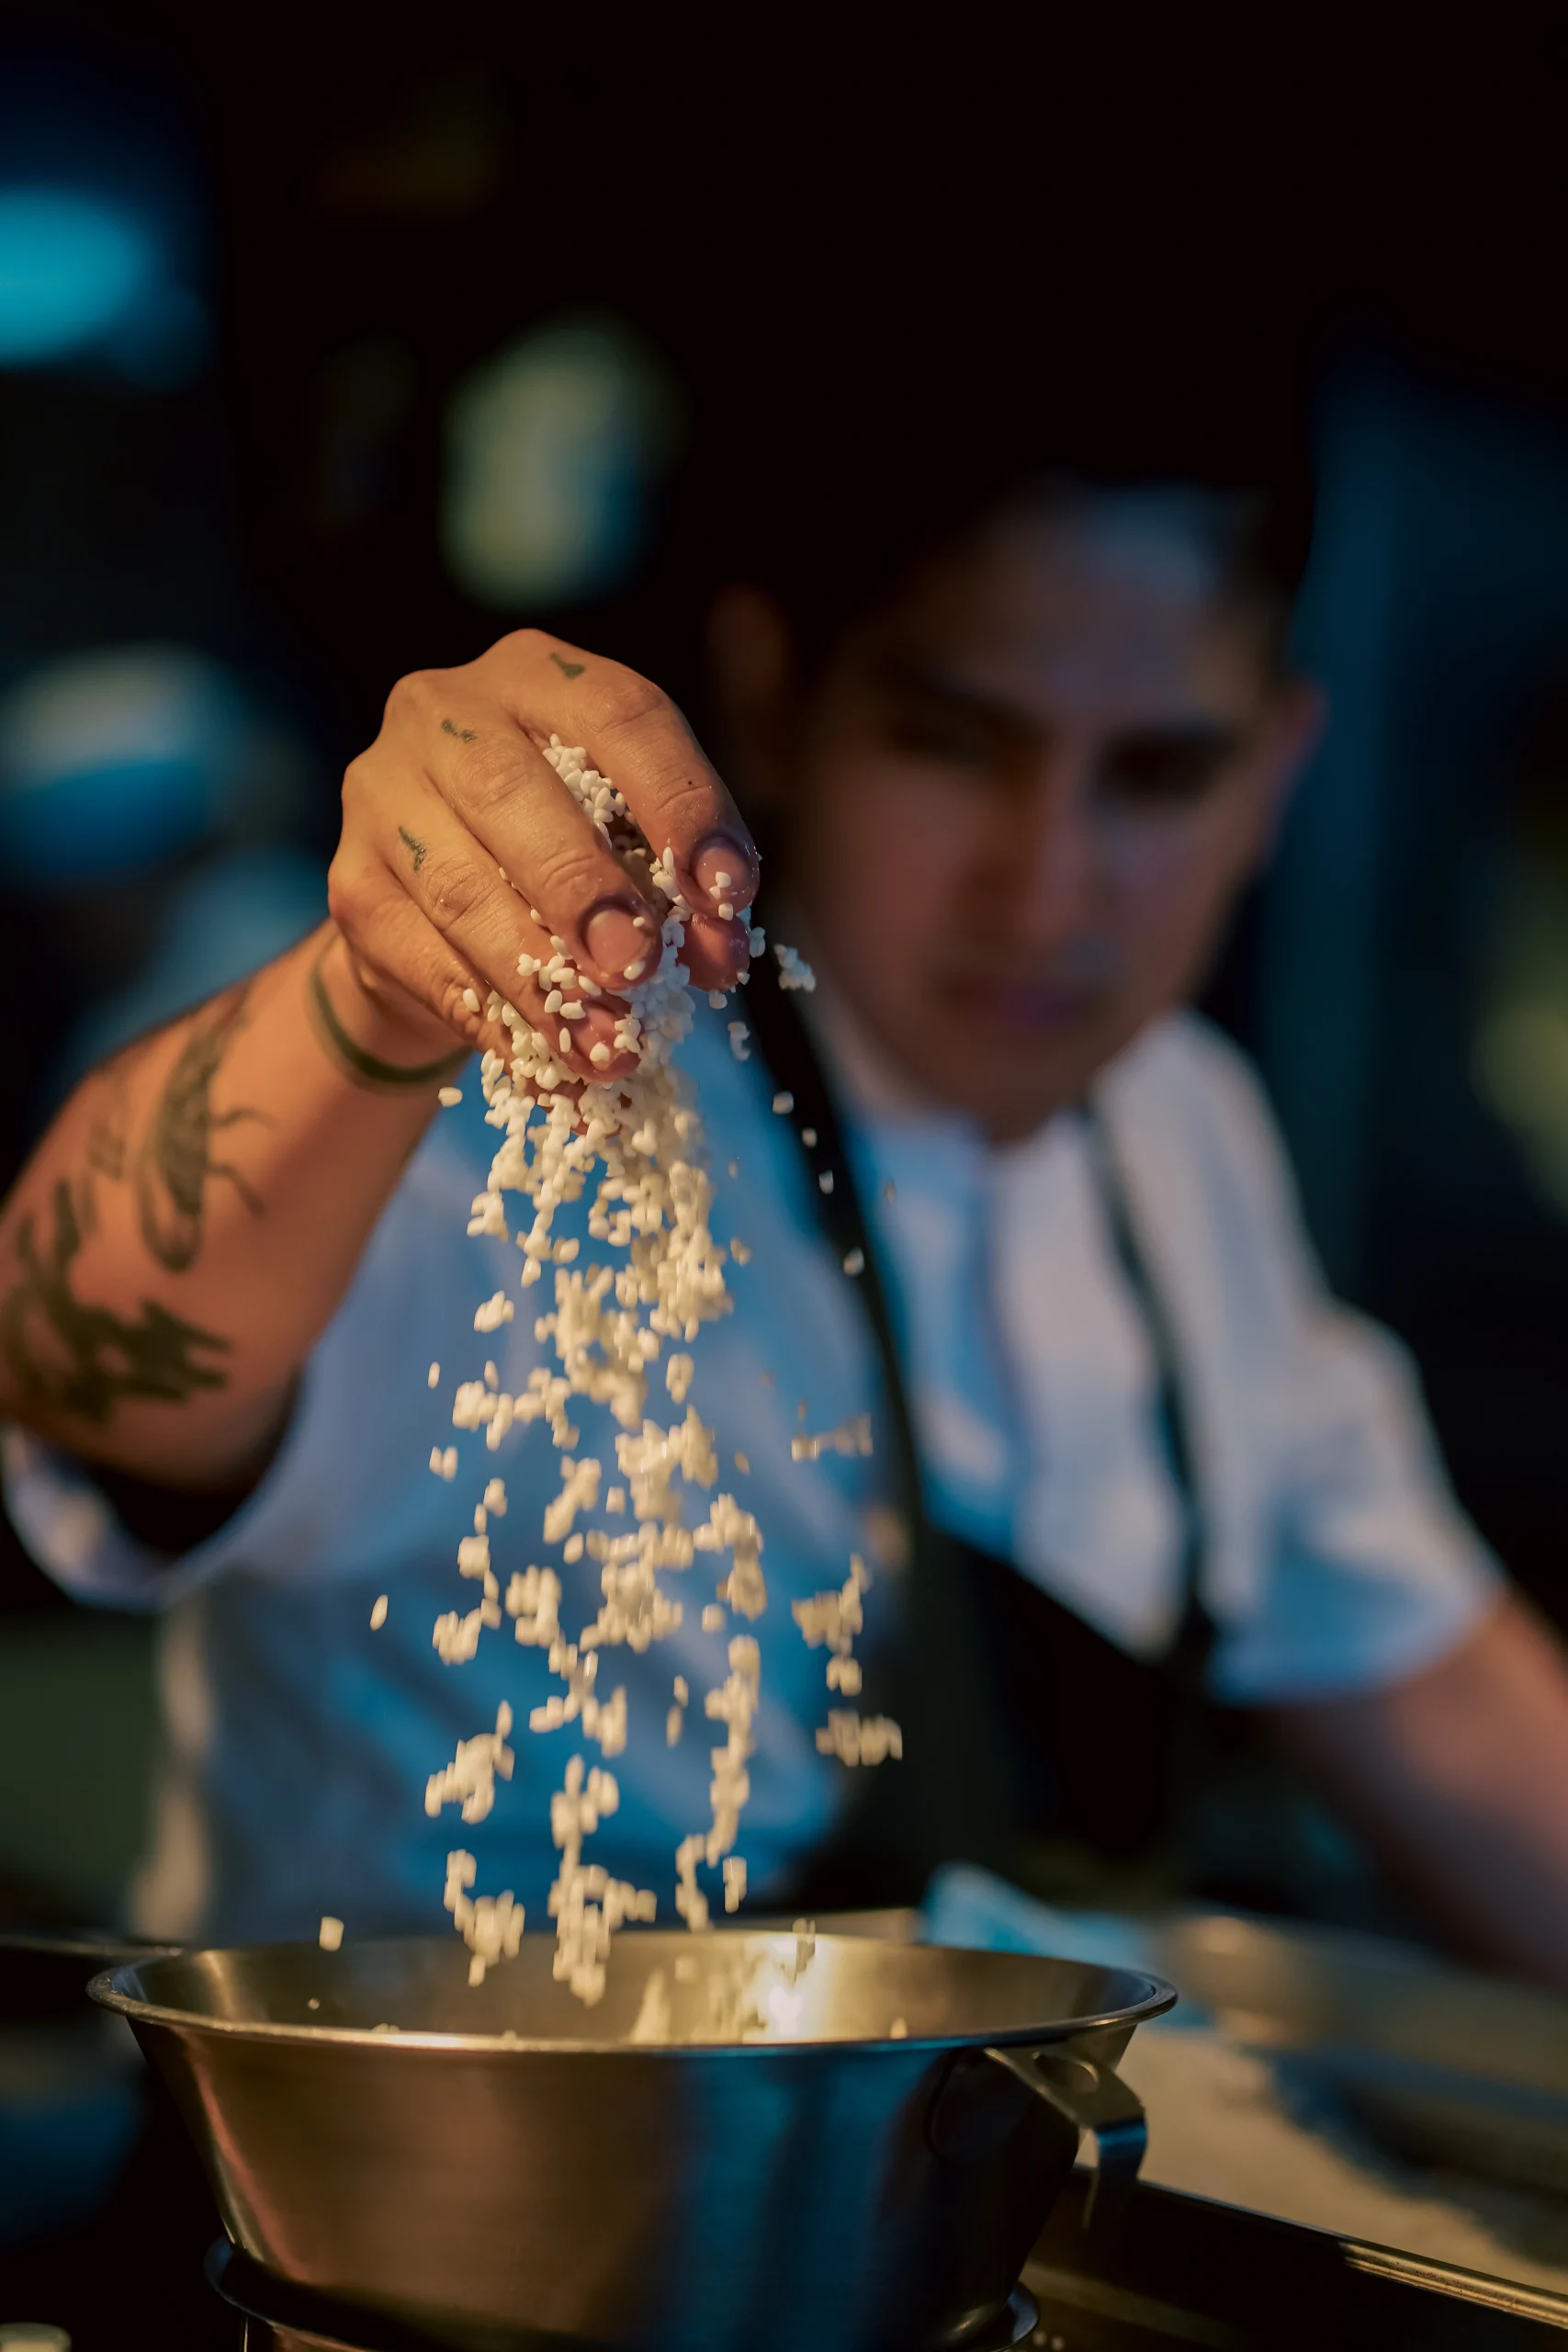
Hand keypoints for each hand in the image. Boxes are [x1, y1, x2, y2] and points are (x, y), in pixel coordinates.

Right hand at [326, 631, 760, 1077]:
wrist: (440, 905)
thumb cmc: (567, 854)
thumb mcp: (635, 846)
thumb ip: (683, 888)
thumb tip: (717, 958)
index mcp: (540, 676)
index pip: (618, 715)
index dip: (681, 804)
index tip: (729, 894)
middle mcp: (445, 713)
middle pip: (510, 791)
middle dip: (584, 888)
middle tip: (640, 968)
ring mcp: (381, 793)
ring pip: (460, 889)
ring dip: (540, 980)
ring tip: (606, 1047)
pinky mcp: (351, 884)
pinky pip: (422, 959)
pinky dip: (494, 1020)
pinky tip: (547, 1066)